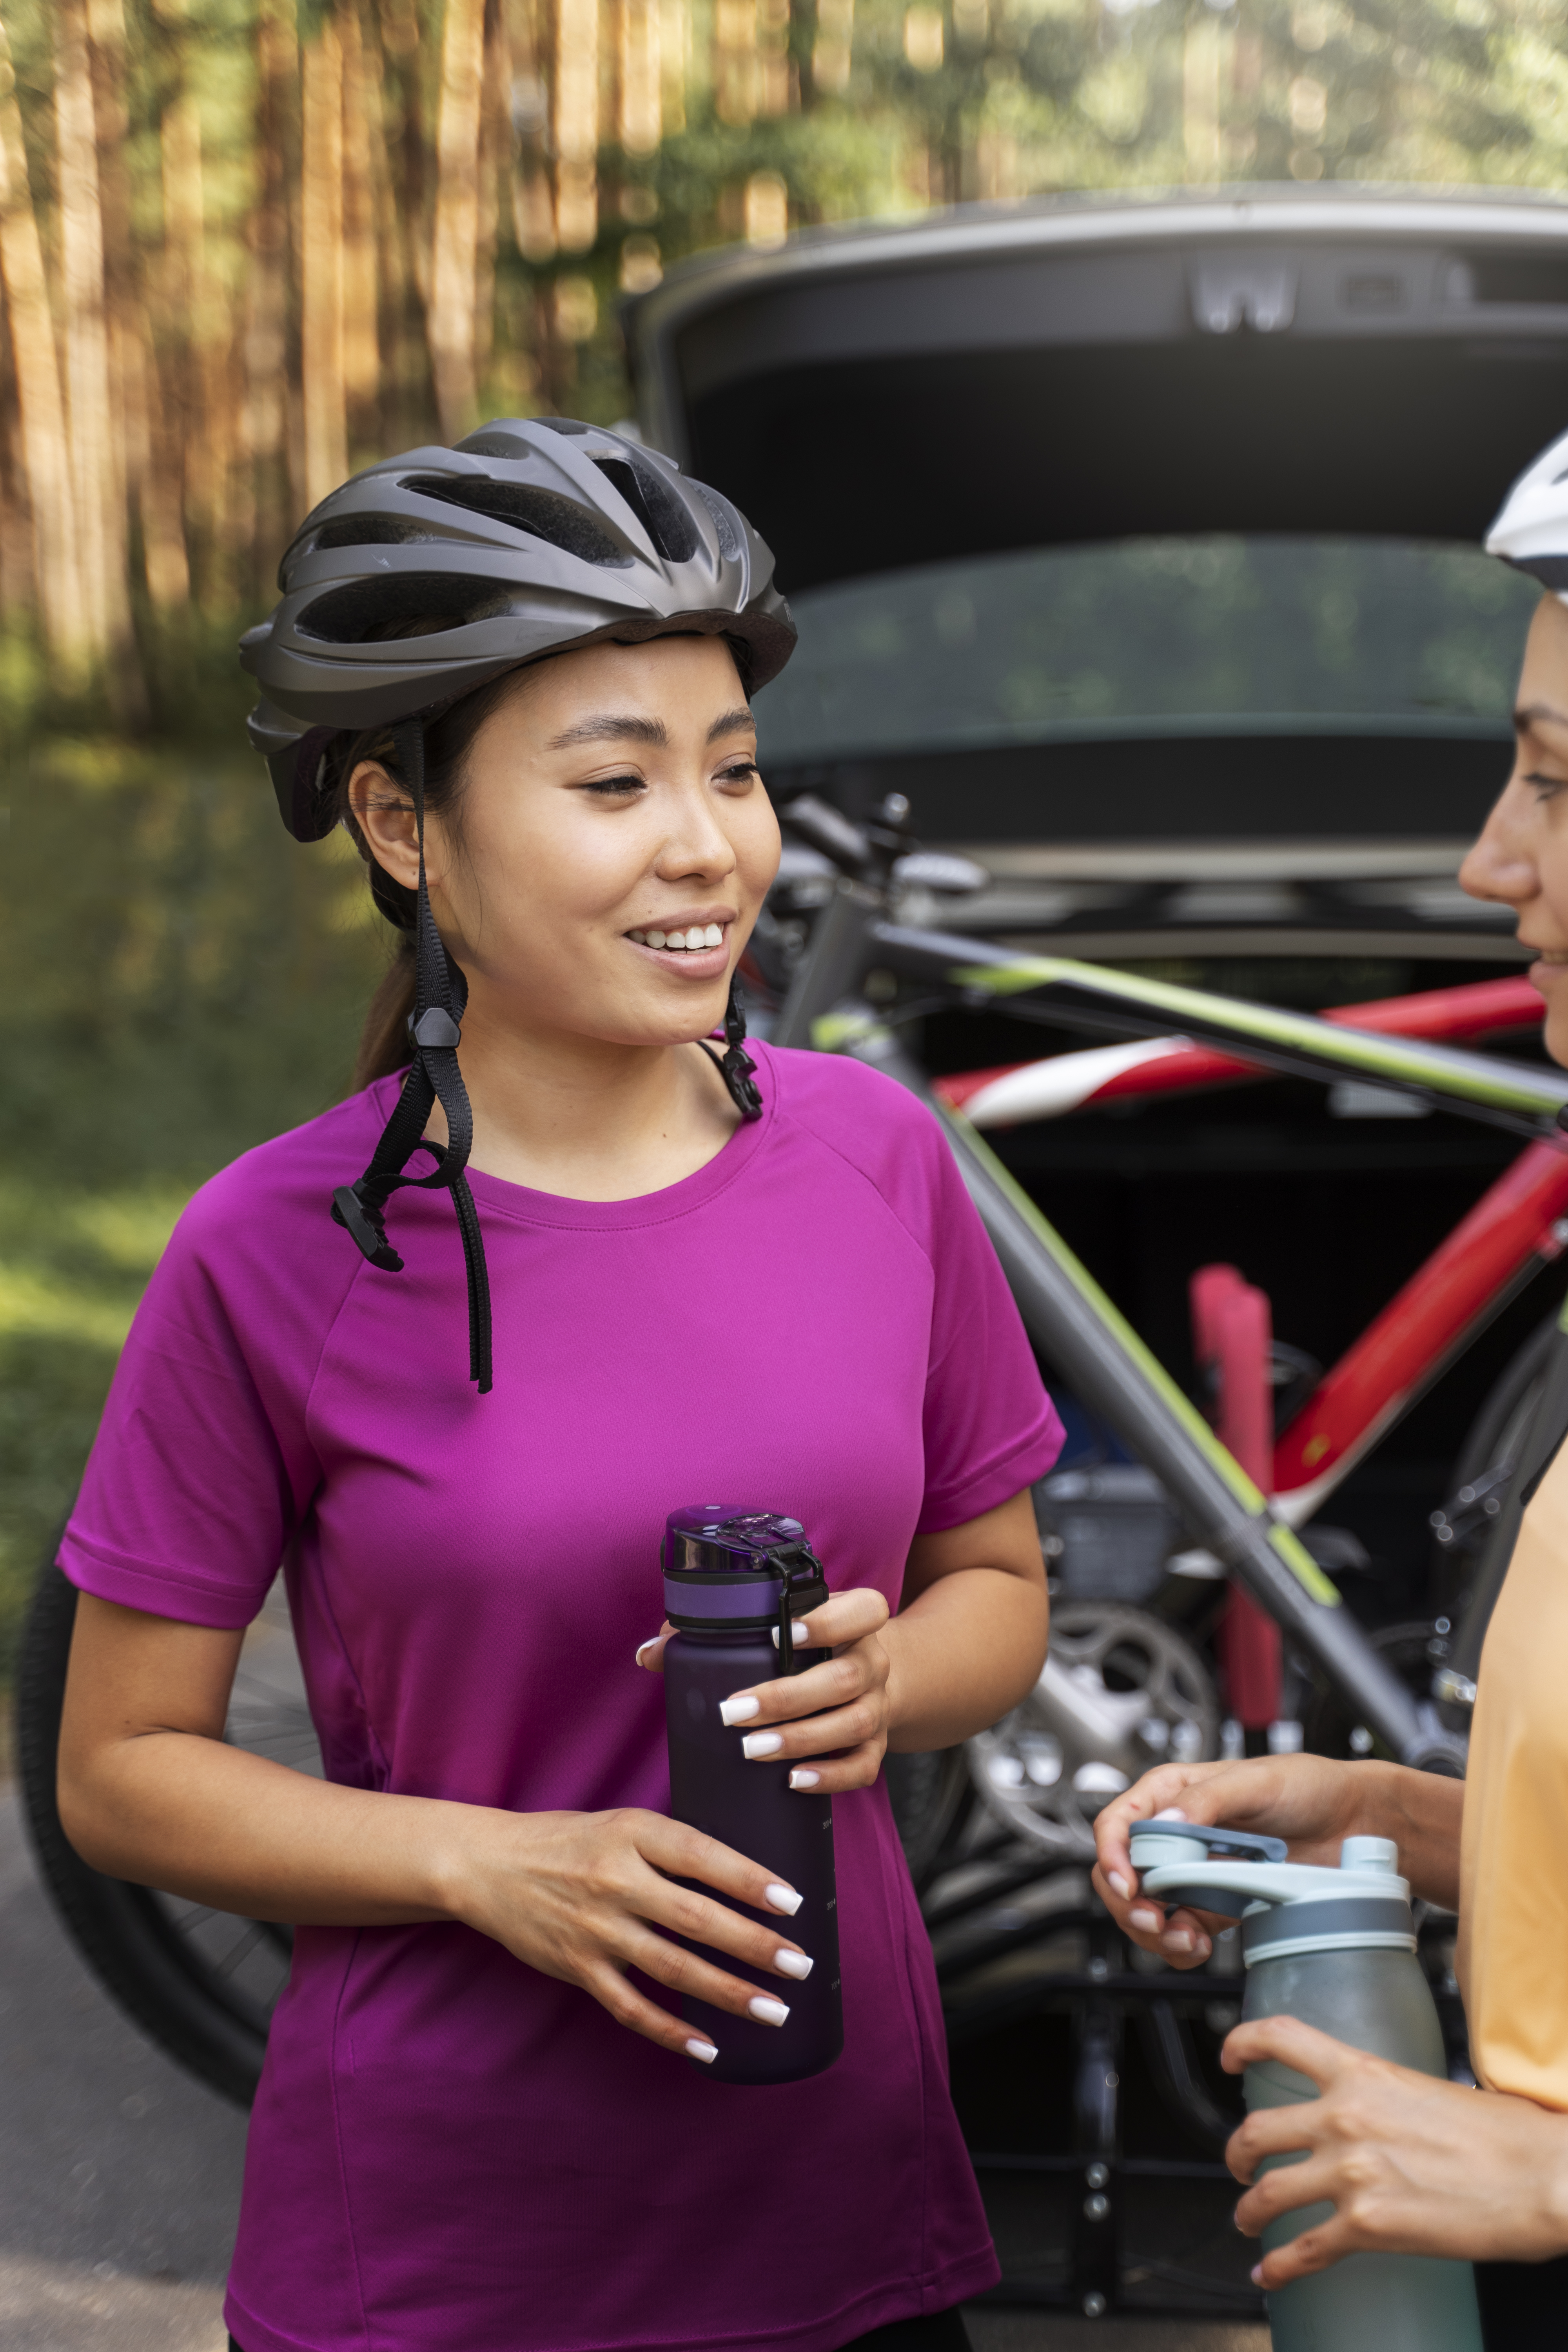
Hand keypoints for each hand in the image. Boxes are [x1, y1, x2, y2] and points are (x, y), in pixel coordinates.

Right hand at [455, 1805, 812, 2063]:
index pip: (703, 1857)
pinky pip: (632, 2008)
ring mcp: (596, 1930)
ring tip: (774, 2010)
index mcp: (633, 1833)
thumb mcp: (624, 1824)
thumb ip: (674, 1848)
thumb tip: (745, 1880)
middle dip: (755, 1946)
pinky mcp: (578, 1969)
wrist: (489, 1867)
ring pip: (674, 1968)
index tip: (792, 1904)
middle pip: (697, 1919)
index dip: (750, 1881)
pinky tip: (709, 2047)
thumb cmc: (569, 1840)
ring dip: (728, 1993)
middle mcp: (616, 1881)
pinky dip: (671, 2031)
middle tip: (800, 1966)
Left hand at [637, 1589, 894, 1792]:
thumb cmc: (806, 1646)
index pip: (864, 1609)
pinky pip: (862, 1766)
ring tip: (753, 1750)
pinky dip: (830, 1777)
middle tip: (735, 1712)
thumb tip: (650, 1654)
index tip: (781, 1633)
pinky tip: (793, 1780)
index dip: (829, 1621)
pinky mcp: (875, 1745)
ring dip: (801, 1739)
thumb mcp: (778, 1625)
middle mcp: (871, 1662)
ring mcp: (877, 1706)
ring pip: (853, 1723)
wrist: (862, 1673)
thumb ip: (715, 1631)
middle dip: (787, 1697)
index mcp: (854, 1621)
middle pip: (845, 1678)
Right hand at [1090, 1754, 1374, 1969]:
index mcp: (1173, 1793)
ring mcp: (1193, 1872)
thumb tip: (1166, 1823)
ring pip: (1144, 1909)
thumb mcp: (1256, 1781)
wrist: (1354, 1824)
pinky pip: (1179, 1931)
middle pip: (1122, 1873)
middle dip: (1129, 1904)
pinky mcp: (1214, 1903)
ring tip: (1184, 1939)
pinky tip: (1197, 1945)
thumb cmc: (1308, 1787)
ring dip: (1153, 1933)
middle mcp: (1175, 1834)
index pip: (1119, 1823)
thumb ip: (1207, 1800)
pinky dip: (1179, 1946)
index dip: (1112, 1855)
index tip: (1130, 1884)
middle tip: (1155, 1921)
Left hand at [1222, 2014, 1567, 2282]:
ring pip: (1269, 2192)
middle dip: (1238, 2153)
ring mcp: (1351, 2173)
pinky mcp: (1367, 2227)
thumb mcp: (1430, 2092)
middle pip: (1258, 2129)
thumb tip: (1375, 2116)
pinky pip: (1303, 2250)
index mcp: (1363, 2074)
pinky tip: (1271, 2275)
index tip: (1228, 2056)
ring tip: (1249, 2219)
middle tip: (1240, 2166)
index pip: (1281, 2038)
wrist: (1542, 2180)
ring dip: (1250, 2209)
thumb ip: (1386, 2100)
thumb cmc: (1506, 2138)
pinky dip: (1279, 2267)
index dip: (1241, 2042)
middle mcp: (1345, 2117)